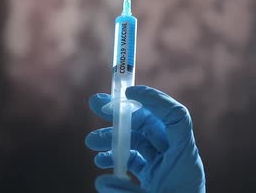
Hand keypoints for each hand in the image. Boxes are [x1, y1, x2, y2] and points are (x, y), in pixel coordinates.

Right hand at [85, 86, 205, 192]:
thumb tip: (102, 182)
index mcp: (185, 160)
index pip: (176, 117)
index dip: (154, 100)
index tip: (126, 94)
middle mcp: (176, 159)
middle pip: (150, 123)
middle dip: (121, 114)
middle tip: (96, 105)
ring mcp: (165, 167)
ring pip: (137, 141)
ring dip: (112, 138)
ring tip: (91, 143)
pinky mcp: (155, 178)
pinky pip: (134, 159)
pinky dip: (116, 157)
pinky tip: (101, 163)